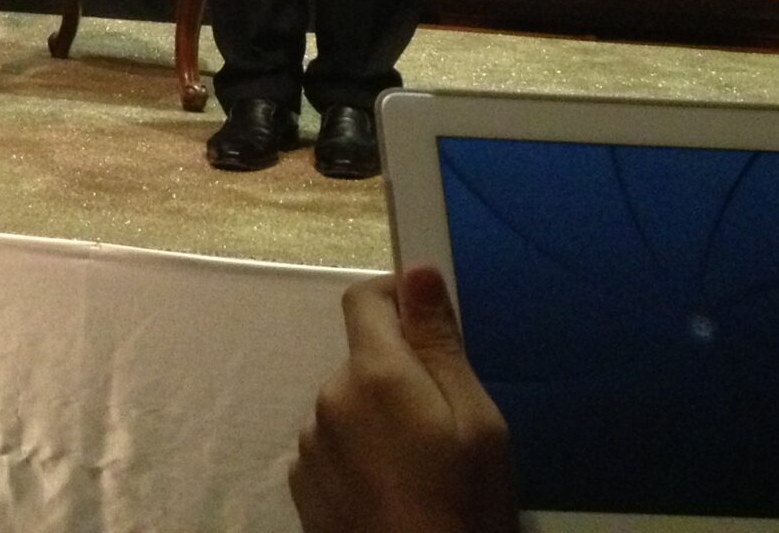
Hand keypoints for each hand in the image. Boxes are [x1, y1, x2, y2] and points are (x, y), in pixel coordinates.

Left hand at [290, 268, 517, 532]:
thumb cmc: (465, 506)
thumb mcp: (477, 422)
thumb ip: (440, 344)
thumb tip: (417, 271)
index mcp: (372, 373)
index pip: (364, 299)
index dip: (398, 301)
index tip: (432, 328)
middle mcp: (327, 398)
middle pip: (362, 359)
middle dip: (399, 375)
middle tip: (445, 425)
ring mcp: (309, 445)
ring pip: (347, 405)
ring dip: (377, 419)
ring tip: (421, 469)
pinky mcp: (301, 486)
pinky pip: (332, 446)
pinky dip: (359, 456)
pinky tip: (393, 492)